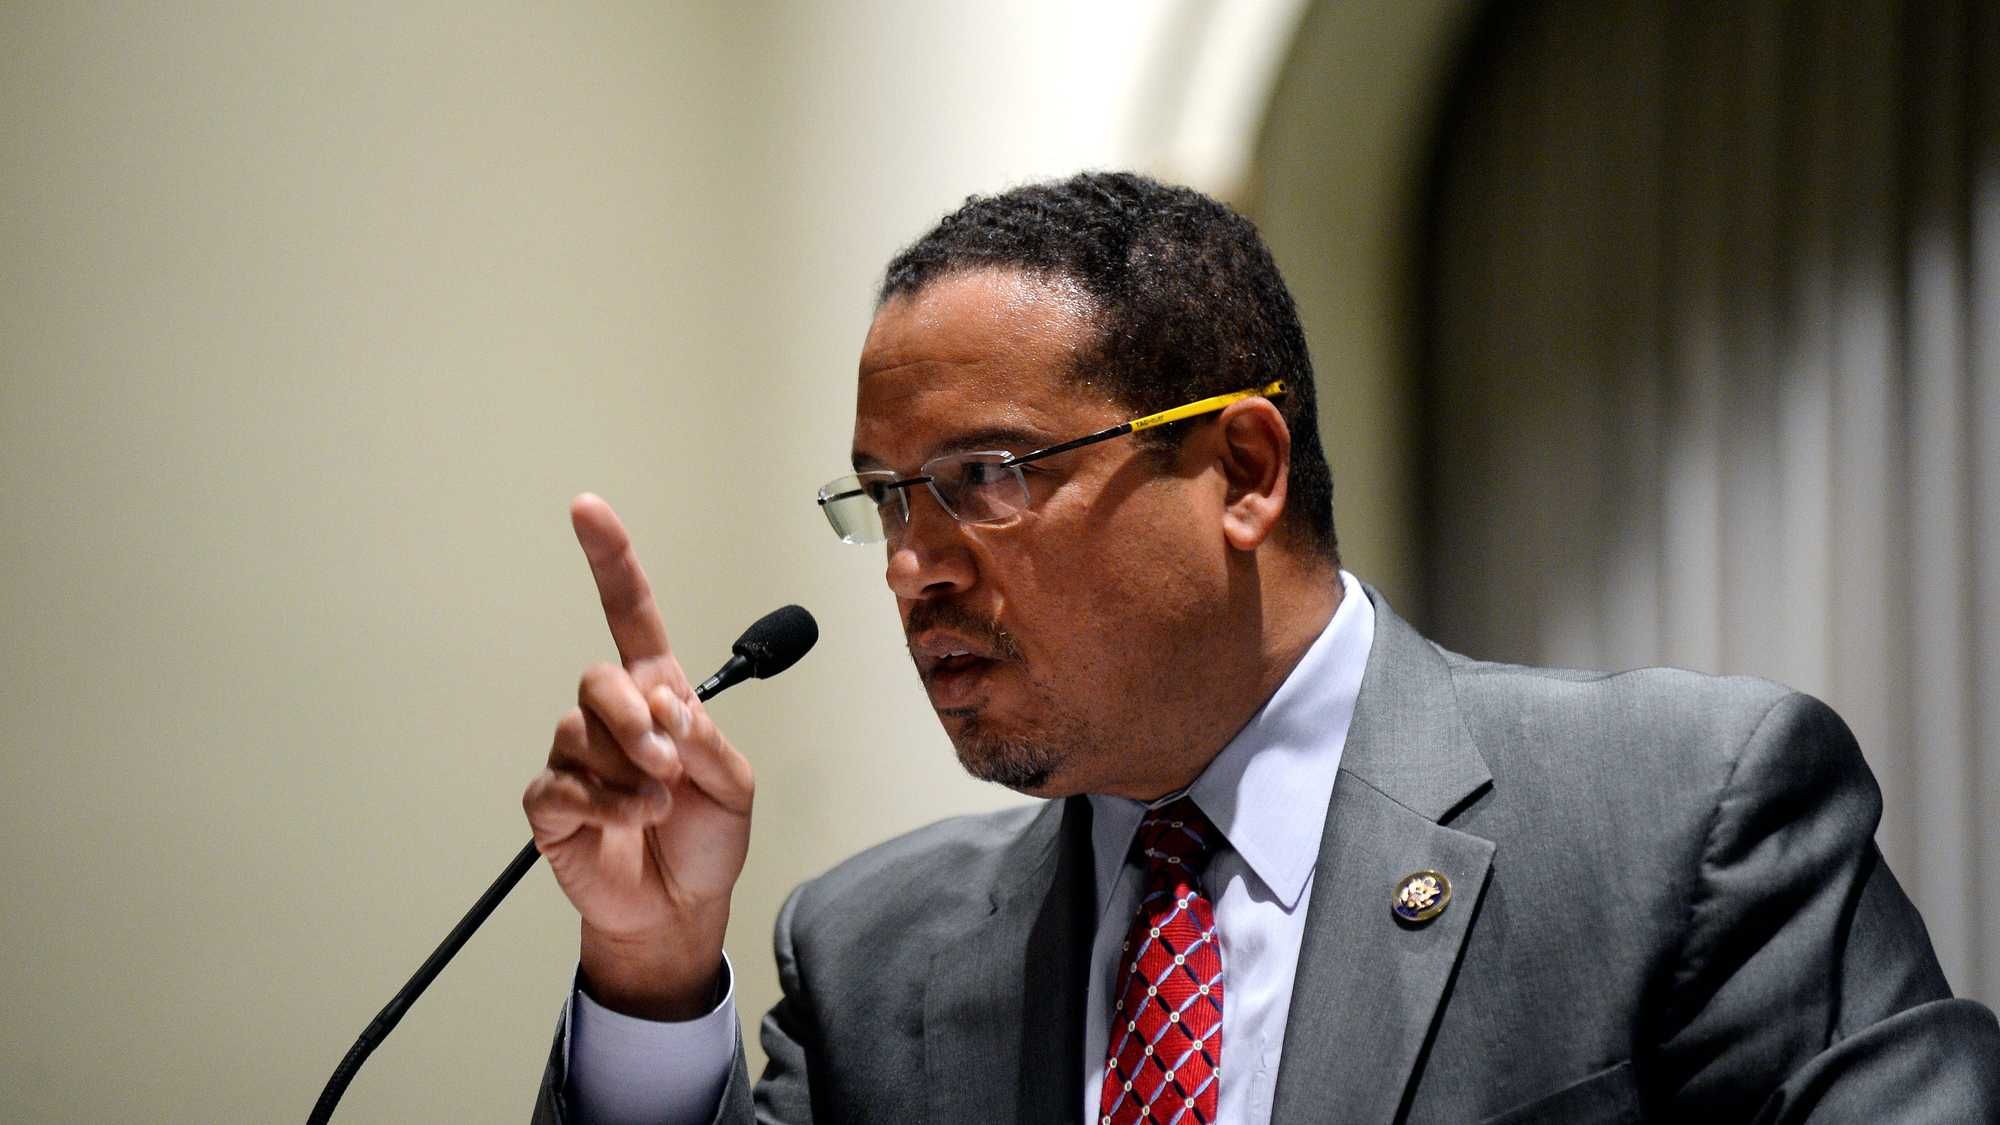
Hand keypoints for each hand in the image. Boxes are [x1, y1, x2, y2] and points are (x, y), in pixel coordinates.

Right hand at [522, 493, 753, 1019]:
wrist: (681, 909)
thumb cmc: (708, 838)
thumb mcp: (736, 784)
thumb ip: (707, 739)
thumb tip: (664, 708)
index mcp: (658, 695)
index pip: (631, 615)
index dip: (610, 561)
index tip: (586, 508)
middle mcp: (611, 717)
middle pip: (597, 678)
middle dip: (632, 720)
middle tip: (668, 765)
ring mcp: (576, 759)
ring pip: (581, 735)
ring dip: (629, 774)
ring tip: (657, 809)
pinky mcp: (550, 803)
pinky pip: (561, 785)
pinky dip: (604, 806)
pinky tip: (629, 823)